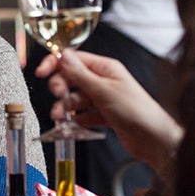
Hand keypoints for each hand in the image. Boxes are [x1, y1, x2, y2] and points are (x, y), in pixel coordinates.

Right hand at [36, 50, 182, 172]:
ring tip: (60, 118)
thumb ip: (80, 74)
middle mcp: (104, 81)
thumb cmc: (137, 111)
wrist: (153, 139)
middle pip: (72, 80)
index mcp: (105, 68)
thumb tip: (64, 56)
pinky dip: (75, 121)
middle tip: (57, 97)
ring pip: (75, 100)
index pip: (74, 59)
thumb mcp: (103, 90)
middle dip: (60, 89)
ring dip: (65, 108)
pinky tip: (71, 127)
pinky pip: (83, 115)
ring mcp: (103, 99)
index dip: (56, 64)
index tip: (41, 72)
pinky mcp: (104, 116)